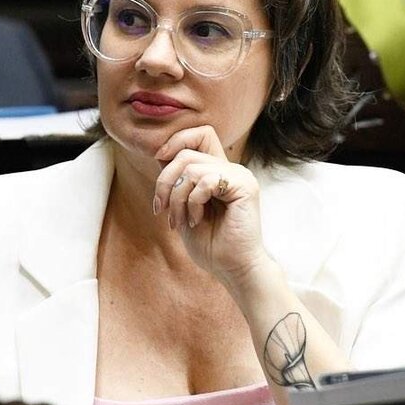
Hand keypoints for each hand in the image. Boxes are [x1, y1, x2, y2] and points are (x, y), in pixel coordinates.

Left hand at [153, 125, 270, 286]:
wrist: (233, 269)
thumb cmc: (211, 245)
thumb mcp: (183, 208)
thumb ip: (177, 182)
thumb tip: (160, 154)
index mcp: (219, 171)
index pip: (199, 134)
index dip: (175, 142)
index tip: (159, 165)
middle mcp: (231, 169)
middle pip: (186, 152)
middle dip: (164, 181)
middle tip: (162, 210)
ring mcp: (240, 176)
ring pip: (191, 167)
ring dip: (176, 198)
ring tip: (182, 221)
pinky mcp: (244, 186)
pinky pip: (206, 181)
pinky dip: (192, 202)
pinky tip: (198, 221)